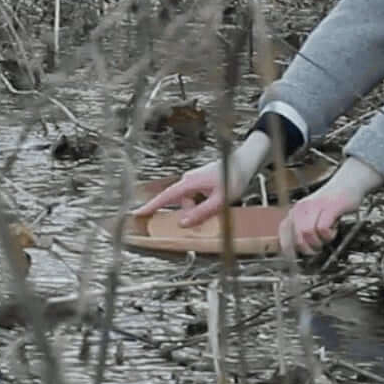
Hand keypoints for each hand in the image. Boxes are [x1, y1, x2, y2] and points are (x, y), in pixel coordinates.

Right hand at [132, 131, 269, 226]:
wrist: (245, 161)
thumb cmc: (234, 178)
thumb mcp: (219, 201)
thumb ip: (201, 213)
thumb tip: (183, 222)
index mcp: (190, 183)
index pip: (166, 197)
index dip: (151, 206)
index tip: (138, 213)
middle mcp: (188, 180)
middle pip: (182, 203)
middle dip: (191, 212)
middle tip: (209, 215)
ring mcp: (194, 180)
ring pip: (190, 201)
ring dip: (200, 208)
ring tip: (219, 204)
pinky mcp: (200, 181)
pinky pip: (196, 197)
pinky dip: (203, 203)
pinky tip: (217, 200)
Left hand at [279, 157, 383, 255]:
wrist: (348, 182)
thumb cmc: (331, 201)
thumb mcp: (313, 214)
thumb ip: (303, 227)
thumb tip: (297, 249)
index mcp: (296, 210)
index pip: (283, 232)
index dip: (289, 249)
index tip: (297, 258)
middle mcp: (302, 207)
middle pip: (296, 237)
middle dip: (308, 249)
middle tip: (318, 248)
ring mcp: (316, 206)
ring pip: (307, 233)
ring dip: (319, 242)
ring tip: (326, 237)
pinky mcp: (330, 206)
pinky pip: (323, 227)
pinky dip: (329, 235)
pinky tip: (333, 230)